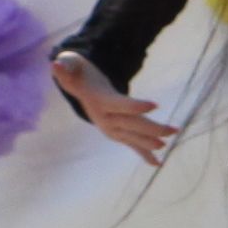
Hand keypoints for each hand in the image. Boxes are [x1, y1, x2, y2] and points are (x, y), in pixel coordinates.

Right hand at [51, 50, 177, 166]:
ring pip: (134, 136)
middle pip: (131, 124)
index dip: (134, 105)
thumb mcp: (71, 65)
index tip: (154, 104)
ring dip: (151, 142)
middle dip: (151, 128)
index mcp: (98, 102)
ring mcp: (111, 128)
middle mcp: (105, 119)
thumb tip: (55, 64)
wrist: (79, 88)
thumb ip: (65, 67)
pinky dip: (144, 154)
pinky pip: (132, 145)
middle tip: (172, 129)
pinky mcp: (118, 132)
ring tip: (167, 144)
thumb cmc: (78, 72)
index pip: (118, 105)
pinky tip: (158, 163)